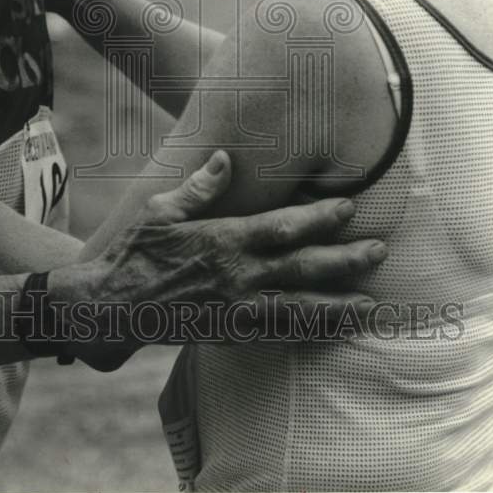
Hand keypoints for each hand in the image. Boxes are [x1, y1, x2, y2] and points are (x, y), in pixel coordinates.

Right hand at [52, 150, 386, 355]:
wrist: (112, 306)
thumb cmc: (136, 252)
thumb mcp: (160, 208)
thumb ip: (199, 186)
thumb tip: (225, 157)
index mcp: (223, 239)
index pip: (281, 227)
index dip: (318, 217)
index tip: (348, 207)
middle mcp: (237, 275)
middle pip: (301, 267)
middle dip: (344, 260)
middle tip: (380, 250)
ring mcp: (237, 308)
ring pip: (298, 307)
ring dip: (338, 305)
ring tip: (373, 303)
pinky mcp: (232, 332)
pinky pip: (278, 335)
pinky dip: (310, 333)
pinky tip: (334, 332)